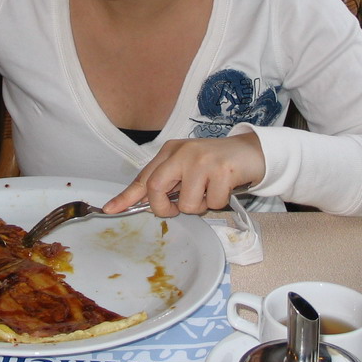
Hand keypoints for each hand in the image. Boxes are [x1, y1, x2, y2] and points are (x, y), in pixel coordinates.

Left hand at [102, 132, 264, 217]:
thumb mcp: (187, 168)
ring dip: (199, 206)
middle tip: (177, 208)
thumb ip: (168, 183)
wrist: (251, 152)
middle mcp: (182, 153)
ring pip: (187, 203)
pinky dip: (219, 202)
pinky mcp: (222, 169)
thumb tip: (146, 204)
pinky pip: (212, 203)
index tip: (110, 209)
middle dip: (164, 208)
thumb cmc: (216, 163)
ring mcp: (202, 160)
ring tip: (210, 190)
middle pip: (155, 189)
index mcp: (170, 152)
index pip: (143, 178)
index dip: (126, 196)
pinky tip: (225, 187)